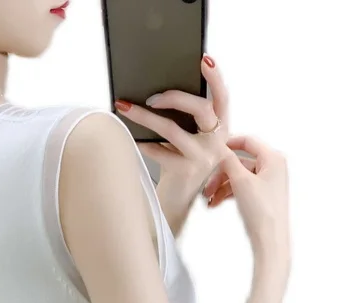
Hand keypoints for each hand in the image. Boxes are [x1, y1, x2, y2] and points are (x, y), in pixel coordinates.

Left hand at [114, 54, 229, 196]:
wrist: (178, 197)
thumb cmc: (181, 160)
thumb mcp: (189, 136)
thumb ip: (185, 116)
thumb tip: (155, 89)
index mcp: (220, 127)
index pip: (222, 97)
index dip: (216, 78)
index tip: (204, 59)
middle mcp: (216, 142)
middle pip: (201, 108)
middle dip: (174, 97)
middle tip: (150, 96)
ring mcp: (203, 158)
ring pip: (172, 129)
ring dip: (145, 117)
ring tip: (126, 108)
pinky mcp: (186, 171)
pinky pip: (159, 151)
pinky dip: (143, 143)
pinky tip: (132, 138)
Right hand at [206, 135, 290, 262]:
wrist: (270, 240)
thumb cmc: (263, 212)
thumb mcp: (241, 181)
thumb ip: (228, 161)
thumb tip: (219, 148)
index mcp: (273, 158)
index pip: (248, 141)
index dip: (228, 144)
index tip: (212, 150)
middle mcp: (273, 168)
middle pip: (240, 162)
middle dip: (220, 173)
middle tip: (207, 184)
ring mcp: (267, 183)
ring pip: (238, 177)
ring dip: (221, 186)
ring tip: (209, 199)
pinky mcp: (262, 196)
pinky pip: (241, 188)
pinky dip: (227, 193)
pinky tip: (215, 203)